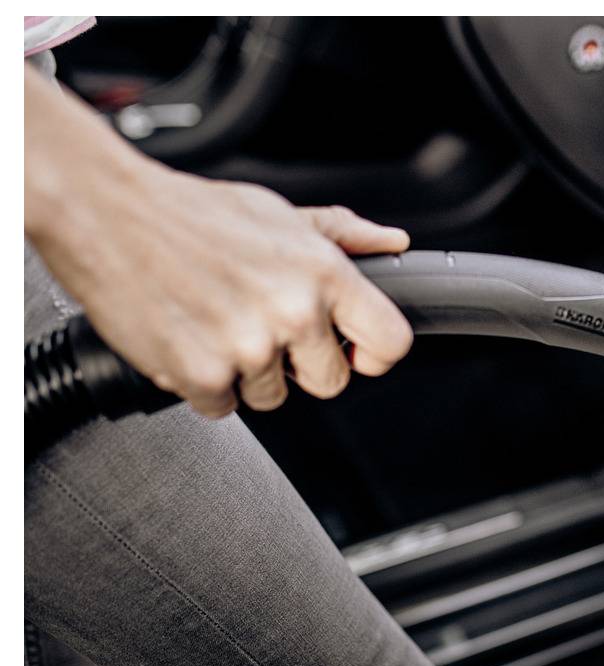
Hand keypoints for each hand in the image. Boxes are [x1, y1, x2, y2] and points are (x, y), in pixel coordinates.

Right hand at [25, 64, 413, 416]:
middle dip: (301, 366)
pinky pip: (223, 407)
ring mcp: (249, 347)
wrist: (105, 213)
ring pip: (273, 397)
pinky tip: (192, 340)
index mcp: (322, 273)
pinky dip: (206, 384)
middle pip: (332, 382)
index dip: (374, 353)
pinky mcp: (202, 374)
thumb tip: (391, 244)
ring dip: (247, 374)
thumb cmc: (191, 213)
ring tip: (218, 323)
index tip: (355, 351)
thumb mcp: (279, 213)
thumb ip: (341, 235)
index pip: (391, 341)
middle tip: (265, 330)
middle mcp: (293, 311)